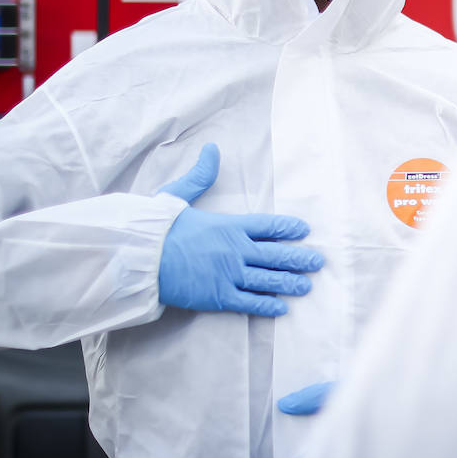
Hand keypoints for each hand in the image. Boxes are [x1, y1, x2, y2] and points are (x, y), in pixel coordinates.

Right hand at [157, 144, 322, 316]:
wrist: (139, 258)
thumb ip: (200, 176)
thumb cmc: (157, 228)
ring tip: (307, 285)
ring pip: (268, 280)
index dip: (288, 228)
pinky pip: (249, 302)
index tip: (304, 230)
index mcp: (229, 225)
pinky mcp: (218, 297)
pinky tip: (282, 308)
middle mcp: (235, 250)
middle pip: (276, 254)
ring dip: (290, 282)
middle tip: (318, 261)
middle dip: (299, 258)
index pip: (268, 225)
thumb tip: (212, 149)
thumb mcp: (178, 195)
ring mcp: (229, 274)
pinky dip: (267, 304)